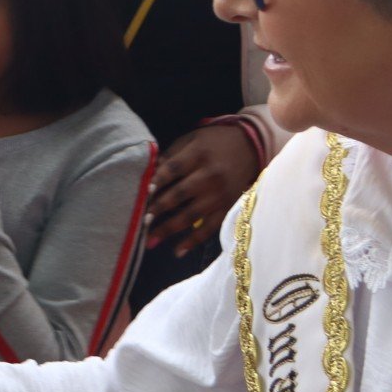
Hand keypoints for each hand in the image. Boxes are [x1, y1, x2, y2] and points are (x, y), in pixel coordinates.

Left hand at [145, 123, 261, 257]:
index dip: (158, 181)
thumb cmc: (213, 142)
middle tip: (141, 221)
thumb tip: (148, 173)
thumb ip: (171, 155)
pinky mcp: (228, 207)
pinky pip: (210, 228)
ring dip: (169, 229)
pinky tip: (177, 251)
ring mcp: (220, 194)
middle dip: (159, 209)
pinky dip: (193, 241)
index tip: (143, 193)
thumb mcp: (192, 139)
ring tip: (150, 241)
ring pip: (192, 215)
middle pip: (180, 194)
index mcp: (199, 154)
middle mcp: (210, 175)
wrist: (251, 146)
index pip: (174, 169)